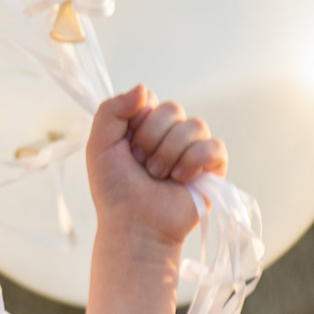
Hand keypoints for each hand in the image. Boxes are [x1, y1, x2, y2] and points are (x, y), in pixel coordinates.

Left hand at [85, 85, 226, 258]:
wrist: (134, 225)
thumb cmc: (115, 190)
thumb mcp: (99, 146)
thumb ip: (111, 110)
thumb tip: (143, 88)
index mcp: (144, 125)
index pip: (149, 100)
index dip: (137, 120)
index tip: (127, 145)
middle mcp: (170, 134)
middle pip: (172, 109)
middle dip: (151, 139)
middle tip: (142, 165)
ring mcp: (192, 150)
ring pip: (194, 125)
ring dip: (170, 153)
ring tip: (159, 176)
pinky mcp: (212, 168)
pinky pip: (214, 146)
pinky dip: (195, 160)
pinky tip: (181, 178)